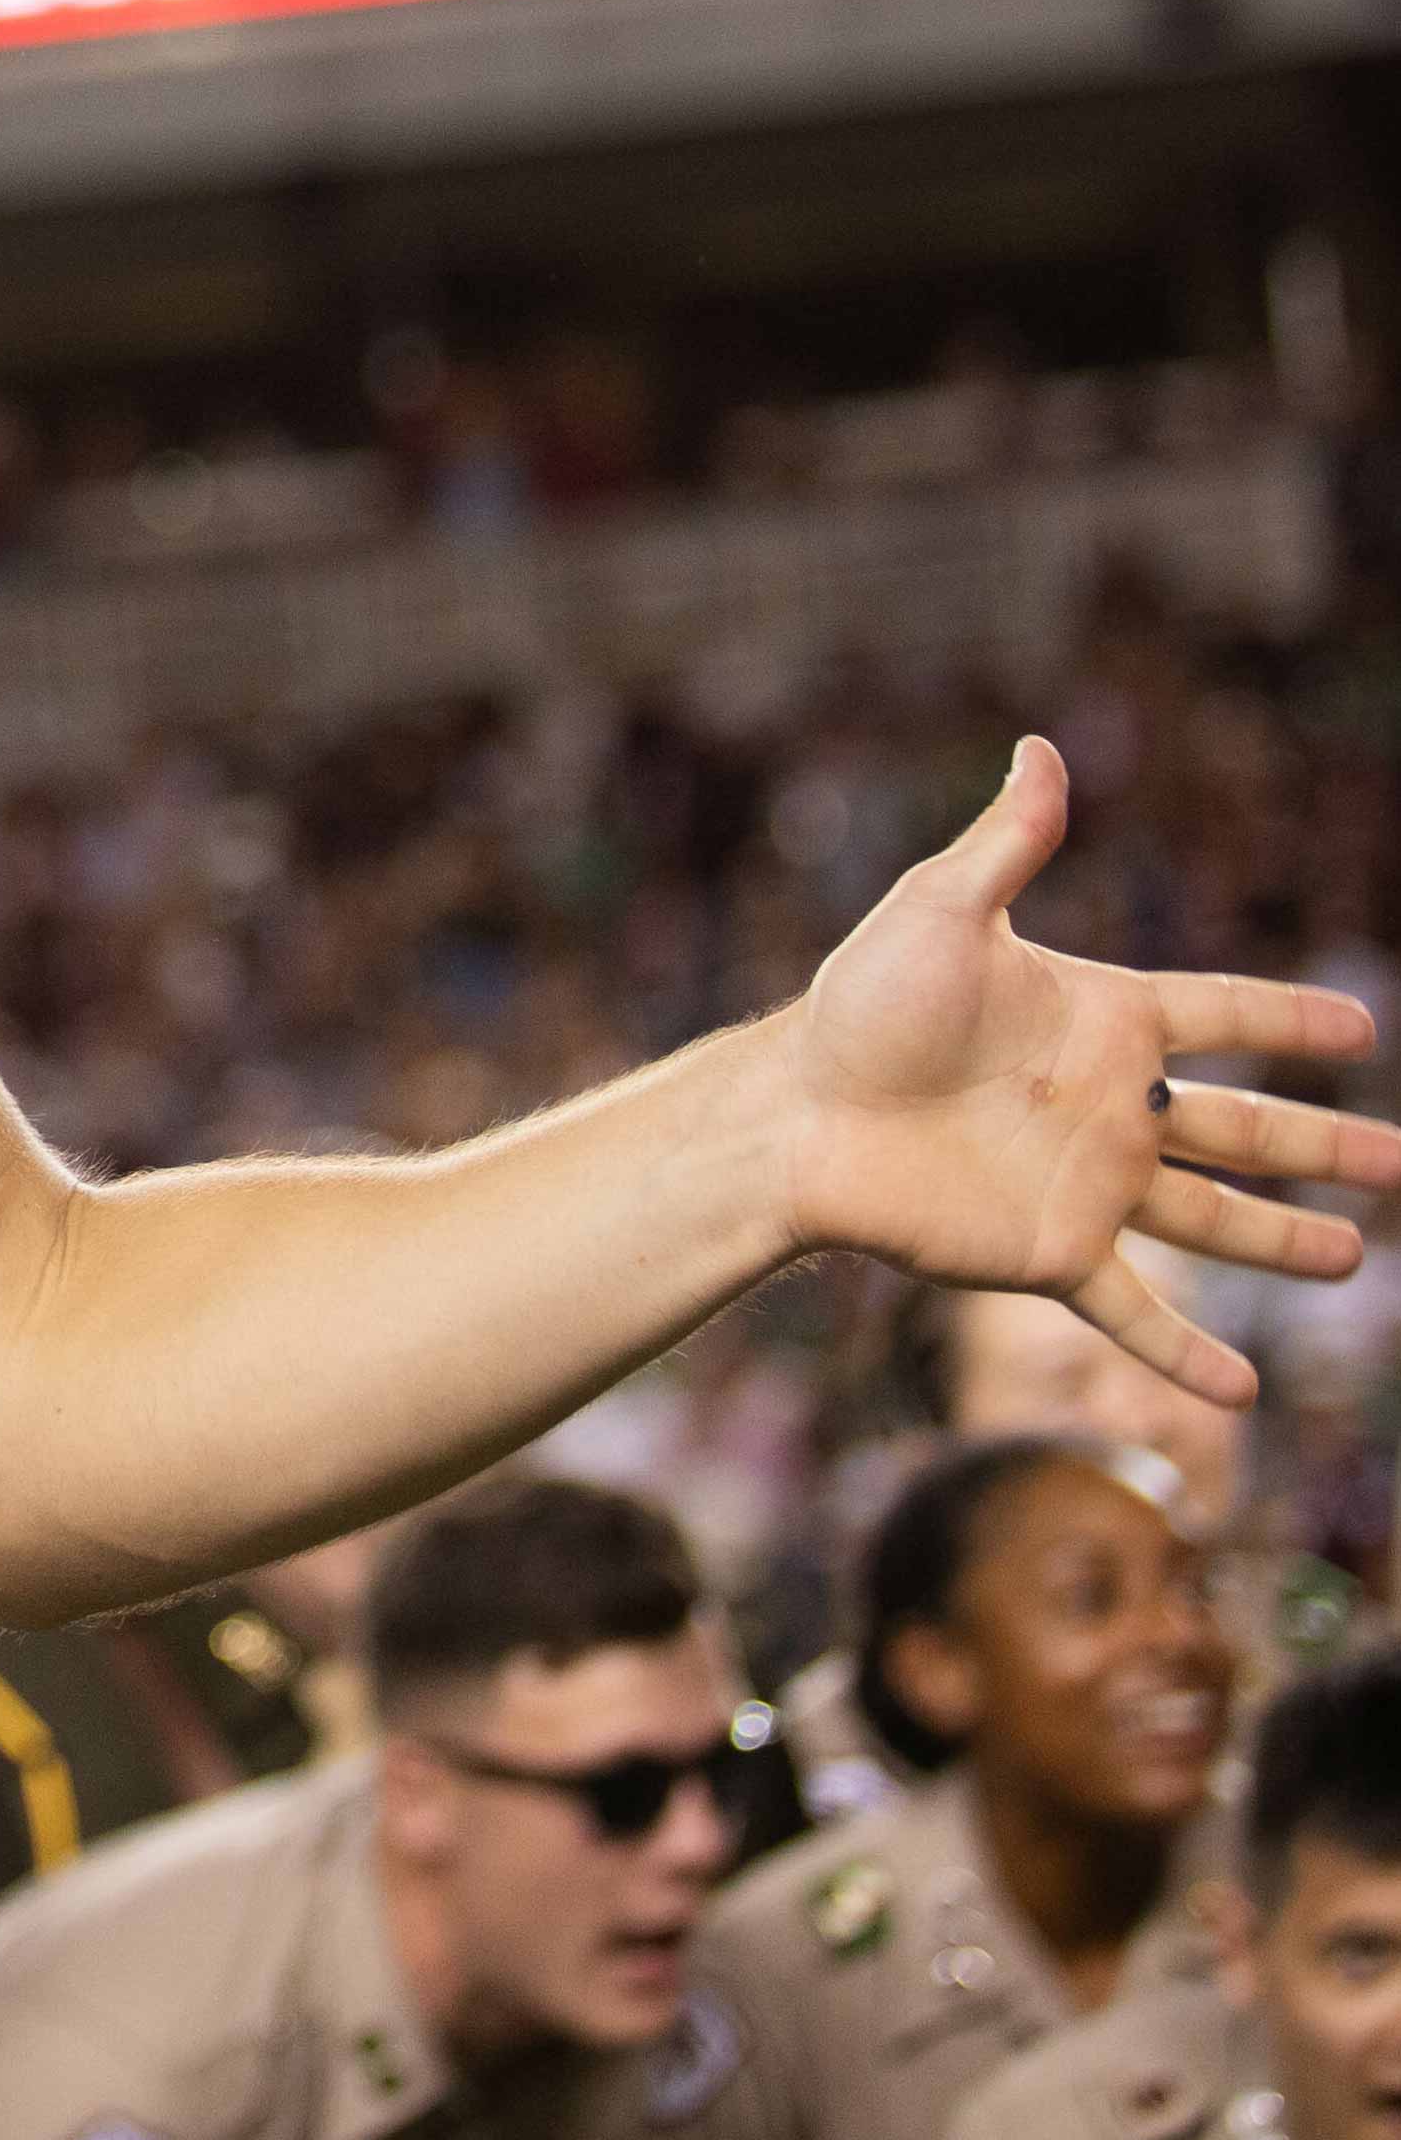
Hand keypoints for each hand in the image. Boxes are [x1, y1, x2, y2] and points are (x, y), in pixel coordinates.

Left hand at [778, 734, 1400, 1402]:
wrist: (794, 1113)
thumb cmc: (859, 1007)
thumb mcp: (941, 909)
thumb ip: (1011, 840)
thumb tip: (1041, 746)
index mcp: (1098, 1020)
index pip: (1222, 1013)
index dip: (1289, 1017)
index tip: (1362, 1025)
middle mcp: (1108, 1105)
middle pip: (1245, 1126)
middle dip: (1326, 1143)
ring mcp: (1087, 1184)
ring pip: (1215, 1220)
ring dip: (1284, 1242)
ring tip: (1355, 1258)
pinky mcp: (1050, 1253)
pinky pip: (1136, 1312)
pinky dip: (1188, 1356)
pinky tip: (1245, 1393)